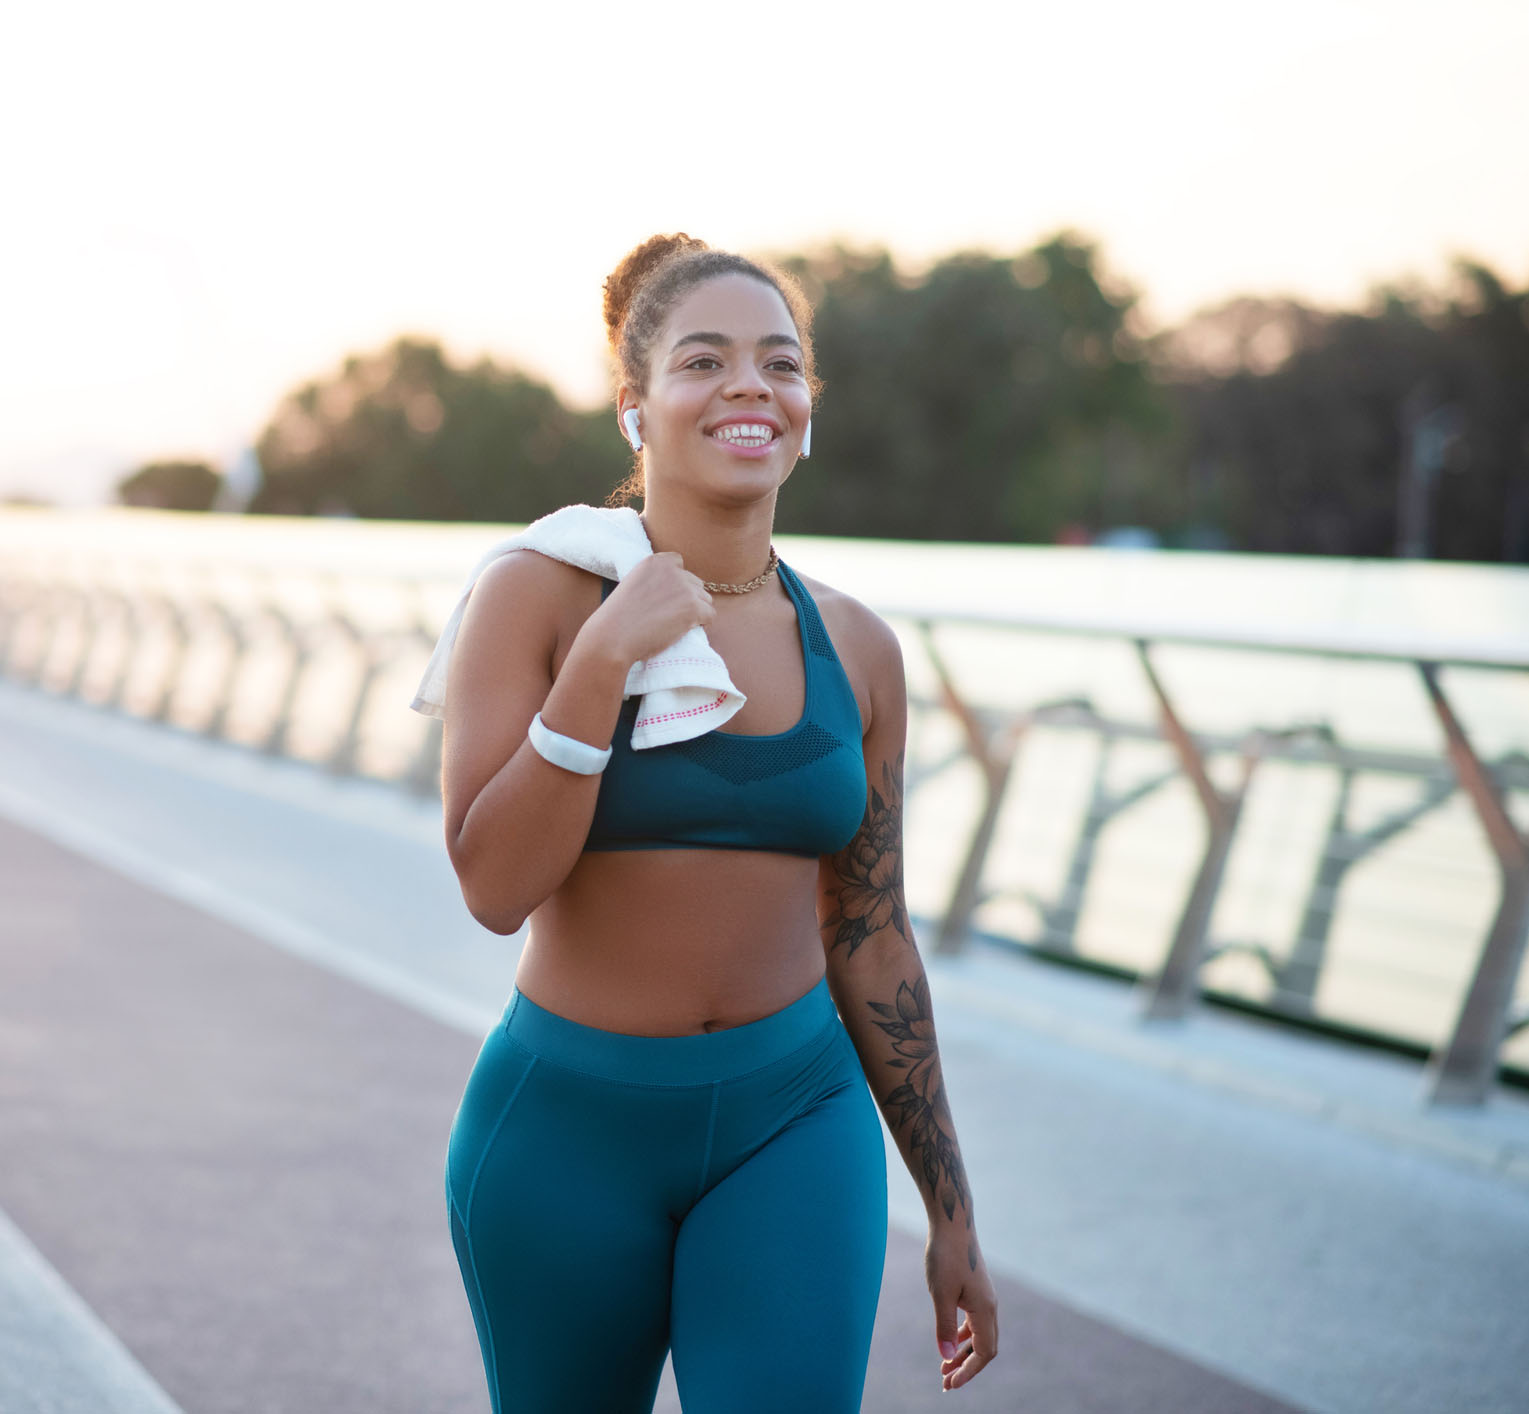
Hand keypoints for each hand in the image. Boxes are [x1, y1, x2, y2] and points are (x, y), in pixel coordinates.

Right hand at [581, 552, 714, 666]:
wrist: (613, 637)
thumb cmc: (619, 618)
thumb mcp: (634, 584)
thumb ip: (655, 580)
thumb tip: (678, 591)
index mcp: (656, 561)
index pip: (679, 563)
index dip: (676, 582)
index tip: (665, 598)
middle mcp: (672, 570)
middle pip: (695, 583)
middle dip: (687, 598)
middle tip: (669, 616)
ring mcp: (685, 588)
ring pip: (705, 600)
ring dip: (695, 612)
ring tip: (674, 625)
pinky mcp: (693, 608)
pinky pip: (710, 616)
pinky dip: (702, 624)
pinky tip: (684, 630)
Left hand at [926, 1225, 997, 1391]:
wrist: (952, 1222)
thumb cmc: (945, 1256)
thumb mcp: (940, 1294)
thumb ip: (944, 1327)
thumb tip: (945, 1358)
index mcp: (985, 1310)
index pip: (983, 1353)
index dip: (968, 1371)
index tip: (950, 1384)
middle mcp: (990, 1306)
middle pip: (984, 1347)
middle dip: (966, 1367)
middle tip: (945, 1382)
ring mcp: (985, 1297)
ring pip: (979, 1334)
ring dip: (963, 1352)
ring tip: (943, 1367)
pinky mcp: (976, 1289)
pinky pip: (974, 1321)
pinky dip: (963, 1335)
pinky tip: (949, 1340)